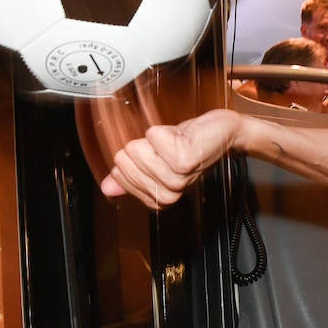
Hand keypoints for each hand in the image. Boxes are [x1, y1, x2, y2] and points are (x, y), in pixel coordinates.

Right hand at [101, 108, 240, 208]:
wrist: (221, 132)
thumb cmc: (189, 144)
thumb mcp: (155, 160)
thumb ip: (130, 174)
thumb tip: (107, 186)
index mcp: (158, 198)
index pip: (120, 174)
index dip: (133, 157)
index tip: (155, 154)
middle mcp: (168, 192)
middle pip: (125, 160)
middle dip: (143, 146)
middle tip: (167, 146)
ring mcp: (177, 178)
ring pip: (137, 149)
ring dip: (155, 138)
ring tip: (174, 141)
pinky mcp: (184, 160)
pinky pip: (153, 137)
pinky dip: (163, 130)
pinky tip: (179, 136)